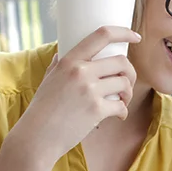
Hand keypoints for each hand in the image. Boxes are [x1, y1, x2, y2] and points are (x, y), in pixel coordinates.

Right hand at [11, 26, 141, 166]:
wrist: (36, 137)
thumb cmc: (42, 110)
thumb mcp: (48, 79)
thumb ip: (58, 64)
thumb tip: (63, 52)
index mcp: (69, 60)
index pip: (102, 35)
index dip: (124, 33)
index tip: (135, 37)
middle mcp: (80, 72)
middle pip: (122, 61)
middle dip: (130, 73)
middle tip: (126, 84)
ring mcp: (89, 90)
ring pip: (125, 83)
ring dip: (128, 93)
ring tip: (122, 101)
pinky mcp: (96, 110)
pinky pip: (122, 106)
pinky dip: (123, 112)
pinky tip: (119, 116)